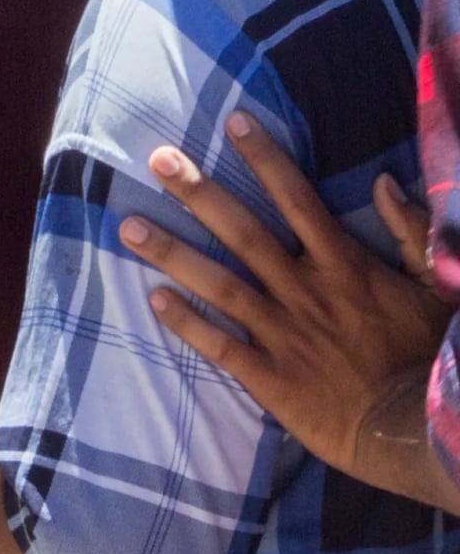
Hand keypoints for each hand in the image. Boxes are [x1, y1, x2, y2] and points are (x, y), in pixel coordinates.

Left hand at [128, 110, 458, 502]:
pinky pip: (220, 346)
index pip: (299, 201)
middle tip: (156, 157)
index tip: (233, 123)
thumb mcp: (438, 289)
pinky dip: (186, 323)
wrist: (424, 430)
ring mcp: (285, 334)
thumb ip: (411, 234)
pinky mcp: (272, 379)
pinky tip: (151, 300)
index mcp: (345, 268)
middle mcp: (307, 293)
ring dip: (172, 254)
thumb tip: (385, 181)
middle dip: (199, 193)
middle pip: (244, 233)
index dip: (267, 161)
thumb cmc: (433, 356)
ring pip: (219, 285)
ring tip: (126, 226)